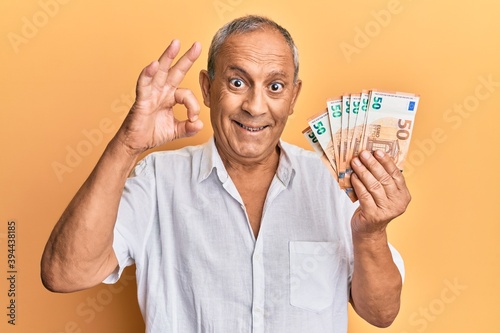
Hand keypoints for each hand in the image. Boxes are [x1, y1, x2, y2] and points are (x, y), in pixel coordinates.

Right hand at [116, 40, 202, 154]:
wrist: (136, 143)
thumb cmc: (152, 133)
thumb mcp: (176, 131)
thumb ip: (188, 127)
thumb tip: (200, 124)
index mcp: (170, 97)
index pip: (187, 94)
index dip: (193, 106)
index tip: (193, 119)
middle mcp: (161, 91)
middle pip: (175, 70)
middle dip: (186, 58)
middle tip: (197, 45)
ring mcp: (151, 93)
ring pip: (160, 71)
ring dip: (167, 56)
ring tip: (176, 43)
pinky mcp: (141, 99)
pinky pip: (144, 84)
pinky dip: (148, 74)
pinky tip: (153, 64)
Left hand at [349, 150, 410, 235]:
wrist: (368, 231)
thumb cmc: (375, 207)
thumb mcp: (383, 194)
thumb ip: (382, 179)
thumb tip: (371, 157)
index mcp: (403, 195)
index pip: (397, 175)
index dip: (387, 162)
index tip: (377, 151)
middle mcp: (398, 203)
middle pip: (385, 179)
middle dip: (372, 164)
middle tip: (363, 154)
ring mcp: (386, 210)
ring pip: (374, 186)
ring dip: (363, 172)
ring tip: (355, 162)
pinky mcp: (373, 216)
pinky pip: (364, 195)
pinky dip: (358, 184)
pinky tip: (353, 176)